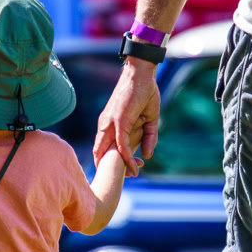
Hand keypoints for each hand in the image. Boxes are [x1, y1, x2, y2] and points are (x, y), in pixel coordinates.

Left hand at [94, 59, 160, 175]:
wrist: (141, 74)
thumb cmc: (144, 93)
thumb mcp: (149, 119)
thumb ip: (149, 137)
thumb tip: (148, 155)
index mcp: (108, 125)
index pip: (105, 149)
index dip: (115, 162)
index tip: (131, 170)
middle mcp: (105, 126)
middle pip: (101, 154)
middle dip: (111, 169)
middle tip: (127, 178)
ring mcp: (110, 124)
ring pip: (109, 152)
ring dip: (119, 167)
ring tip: (132, 176)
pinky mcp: (118, 122)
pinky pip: (121, 145)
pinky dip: (127, 159)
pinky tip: (135, 168)